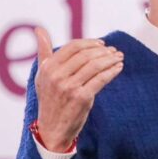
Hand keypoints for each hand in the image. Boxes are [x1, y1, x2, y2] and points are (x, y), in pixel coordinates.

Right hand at [33, 27, 123, 150]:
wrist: (52, 129)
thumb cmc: (49, 99)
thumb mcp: (42, 75)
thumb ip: (43, 52)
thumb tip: (39, 29)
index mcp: (48, 67)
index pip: (73, 46)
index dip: (90, 43)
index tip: (102, 44)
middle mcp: (57, 76)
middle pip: (86, 55)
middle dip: (103, 51)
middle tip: (114, 50)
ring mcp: (69, 87)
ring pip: (95, 65)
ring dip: (110, 59)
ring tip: (119, 57)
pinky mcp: (82, 97)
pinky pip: (101, 79)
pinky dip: (112, 71)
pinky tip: (118, 68)